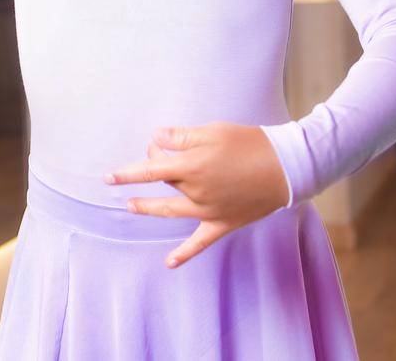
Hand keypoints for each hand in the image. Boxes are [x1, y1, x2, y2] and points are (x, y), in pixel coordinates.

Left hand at [103, 122, 288, 268]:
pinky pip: (200, 242)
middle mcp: (196, 191)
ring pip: (171, 211)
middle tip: (153, 156)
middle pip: (164, 181)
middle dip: (153, 167)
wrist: (287, 167)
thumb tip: (155, 139)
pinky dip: (184, 253)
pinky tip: (169, 263)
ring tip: (131, 206)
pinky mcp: (223, 223)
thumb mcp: (213, 131)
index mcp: (191, 166)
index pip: (149, 170)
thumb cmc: (249, 143)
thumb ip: (181, 137)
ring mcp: (208, 210)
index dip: (127, 173)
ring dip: (149, 209)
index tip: (108, 176)